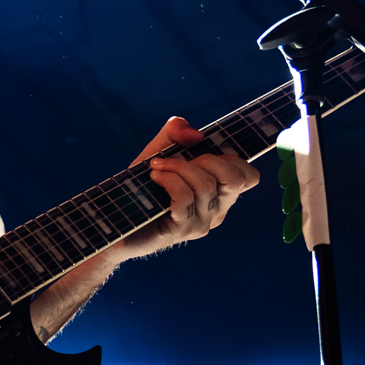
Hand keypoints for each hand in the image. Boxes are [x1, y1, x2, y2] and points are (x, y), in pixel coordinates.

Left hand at [112, 115, 258, 260]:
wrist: (115, 219)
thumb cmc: (142, 187)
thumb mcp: (159, 151)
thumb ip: (176, 133)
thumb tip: (196, 134)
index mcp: (220, 192)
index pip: (249, 176)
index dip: (234, 158)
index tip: (203, 153)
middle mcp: (216, 210)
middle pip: (235, 178)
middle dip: (207, 159)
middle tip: (178, 159)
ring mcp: (201, 223)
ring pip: (206, 185)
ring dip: (178, 167)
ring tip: (156, 167)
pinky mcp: (181, 231)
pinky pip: (184, 198)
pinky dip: (169, 179)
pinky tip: (154, 176)